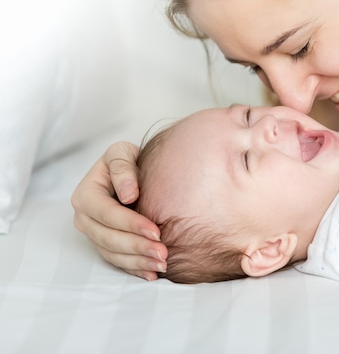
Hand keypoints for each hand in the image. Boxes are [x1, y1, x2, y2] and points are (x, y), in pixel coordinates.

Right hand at [71, 141, 167, 279]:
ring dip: (138, 262)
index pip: (107, 214)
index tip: (156, 230)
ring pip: (113, 254)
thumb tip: (128, 194)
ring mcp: (94, 234)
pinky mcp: (105, 245)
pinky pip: (118, 261)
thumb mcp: (122, 153)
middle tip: (163, 253)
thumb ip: (123, 168)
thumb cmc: (127, 160)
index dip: (131, 224)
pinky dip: (135, 269)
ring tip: (162, 264)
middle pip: (109, 238)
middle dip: (137, 247)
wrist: (130, 171)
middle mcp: (85, 218)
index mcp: (86, 195)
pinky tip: (153, 274)